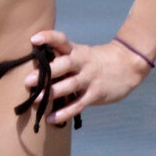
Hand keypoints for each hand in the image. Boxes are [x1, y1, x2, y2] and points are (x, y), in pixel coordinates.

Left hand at [25, 29, 151, 125]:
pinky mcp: (95, 94)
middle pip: (64, 65)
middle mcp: (82, 63)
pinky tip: (51, 118)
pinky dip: (65, 112)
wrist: (128, 65)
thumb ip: (62, 59)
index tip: (33, 39)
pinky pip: (78, 104)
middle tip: (28, 81)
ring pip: (70, 85)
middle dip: (46, 73)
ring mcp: (89, 78)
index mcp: (76, 50)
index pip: (61, 40)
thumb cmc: (96, 61)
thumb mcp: (81, 54)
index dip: (48, 37)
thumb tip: (35, 66)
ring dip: (52, 92)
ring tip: (36, 99)